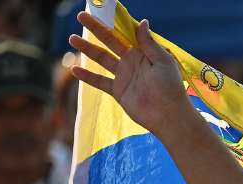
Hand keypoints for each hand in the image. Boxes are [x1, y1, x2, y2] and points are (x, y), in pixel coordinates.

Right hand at [69, 12, 193, 138]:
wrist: (168, 115)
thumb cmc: (170, 87)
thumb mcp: (162, 61)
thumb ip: (149, 43)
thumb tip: (143, 22)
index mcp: (144, 52)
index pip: (125, 33)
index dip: (114, 22)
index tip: (101, 10)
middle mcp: (132, 62)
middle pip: (110, 41)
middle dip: (96, 29)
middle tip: (81, 16)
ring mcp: (124, 76)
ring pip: (101, 58)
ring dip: (87, 48)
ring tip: (72, 38)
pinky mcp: (118, 91)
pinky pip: (100, 81)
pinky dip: (87, 76)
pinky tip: (74, 69)